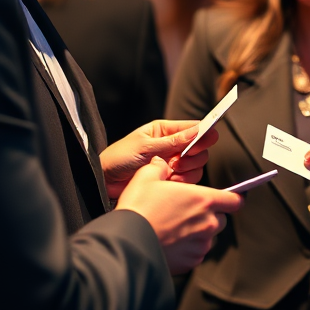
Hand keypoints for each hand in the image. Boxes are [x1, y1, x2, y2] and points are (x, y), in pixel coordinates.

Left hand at [100, 119, 217, 197]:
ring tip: (171, 171)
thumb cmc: (119, 157)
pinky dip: (182, 182)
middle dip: (193, 156)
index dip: (203, 134)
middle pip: (200, 149)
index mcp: (165, 131)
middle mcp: (172, 145)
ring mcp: (172, 163)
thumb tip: (198, 130)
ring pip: (196, 166)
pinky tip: (169, 181)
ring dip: (188, 170)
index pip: (193, 128)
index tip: (204, 142)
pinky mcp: (171, 179)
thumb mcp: (145, 146)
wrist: (105, 181)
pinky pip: (188, 180)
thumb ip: (172, 141)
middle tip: (178, 161)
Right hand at [115, 158, 241, 273]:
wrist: (126, 243)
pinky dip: (188, 249)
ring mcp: (200, 245)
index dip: (233, 198)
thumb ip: (160, 167)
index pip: (235, 200)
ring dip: (198, 232)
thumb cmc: (137, 209)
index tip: (230, 198)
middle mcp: (207, 224)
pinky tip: (170, 242)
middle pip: (222, 219)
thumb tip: (161, 164)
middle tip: (188, 212)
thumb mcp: (146, 177)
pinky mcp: (191, 262)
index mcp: (203, 200)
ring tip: (174, 228)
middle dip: (210, 215)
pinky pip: (196, 253)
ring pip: (208, 237)